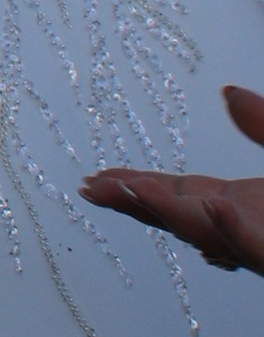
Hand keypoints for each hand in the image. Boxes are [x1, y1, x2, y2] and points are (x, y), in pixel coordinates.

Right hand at [81, 82, 263, 276]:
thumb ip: (259, 123)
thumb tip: (228, 91)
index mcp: (235, 204)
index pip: (174, 194)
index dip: (134, 185)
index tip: (96, 178)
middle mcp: (235, 226)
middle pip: (173, 215)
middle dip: (132, 202)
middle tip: (90, 189)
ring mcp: (254, 244)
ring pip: (204, 233)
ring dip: (168, 212)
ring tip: (134, 188)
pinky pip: (251, 245)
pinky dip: (230, 228)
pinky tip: (213, 207)